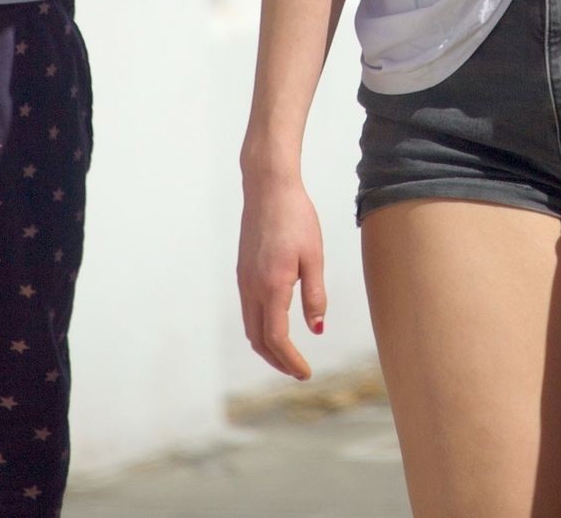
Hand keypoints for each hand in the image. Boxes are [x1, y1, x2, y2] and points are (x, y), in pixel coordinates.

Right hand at [237, 170, 328, 379]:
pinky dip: (260, 327)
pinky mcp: (243, 271)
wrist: (268, 188)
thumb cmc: (296, 218)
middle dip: (277, 360)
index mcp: (272, 286)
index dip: (290, 361)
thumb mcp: (314, 257)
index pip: (276, 338)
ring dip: (267, 346)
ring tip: (288, 354)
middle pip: (258, 339)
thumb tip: (317, 329)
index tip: (305, 373)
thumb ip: (315, 295)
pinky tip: (276, 324)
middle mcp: (252, 287)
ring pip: (249, 326)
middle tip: (298, 370)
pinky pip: (247, 309)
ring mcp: (243, 279)